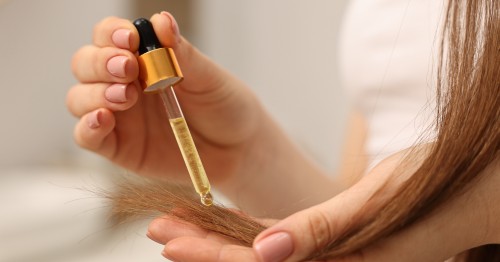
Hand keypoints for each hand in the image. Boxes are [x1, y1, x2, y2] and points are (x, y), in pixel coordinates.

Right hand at [67, 12, 260, 182]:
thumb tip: (161, 20)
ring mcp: (118, 116)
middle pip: (86, 64)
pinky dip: (88, 126)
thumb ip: (182, 53)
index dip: (113, 34)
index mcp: (143, 60)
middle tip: (129, 67)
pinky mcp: (118, 147)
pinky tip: (103, 118)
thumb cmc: (224, 107)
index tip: (131, 39)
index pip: (110, 37)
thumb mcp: (208, 77)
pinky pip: (87, 135)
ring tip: (127, 96)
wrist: (238, 149)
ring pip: (79, 98)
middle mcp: (124, 84)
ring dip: (95, 92)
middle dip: (101, 62)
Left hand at [146, 151, 498, 260]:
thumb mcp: (379, 206)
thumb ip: (323, 230)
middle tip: (159, 230)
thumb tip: (267, 252)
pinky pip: (281, 238)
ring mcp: (327, 255)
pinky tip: (220, 218)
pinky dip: (247, 229)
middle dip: (202, 247)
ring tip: (176, 223)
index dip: (212, 255)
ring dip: (217, 237)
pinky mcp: (330, 239)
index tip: (171, 240)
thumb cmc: (434, 192)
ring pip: (260, 251)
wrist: (470, 185)